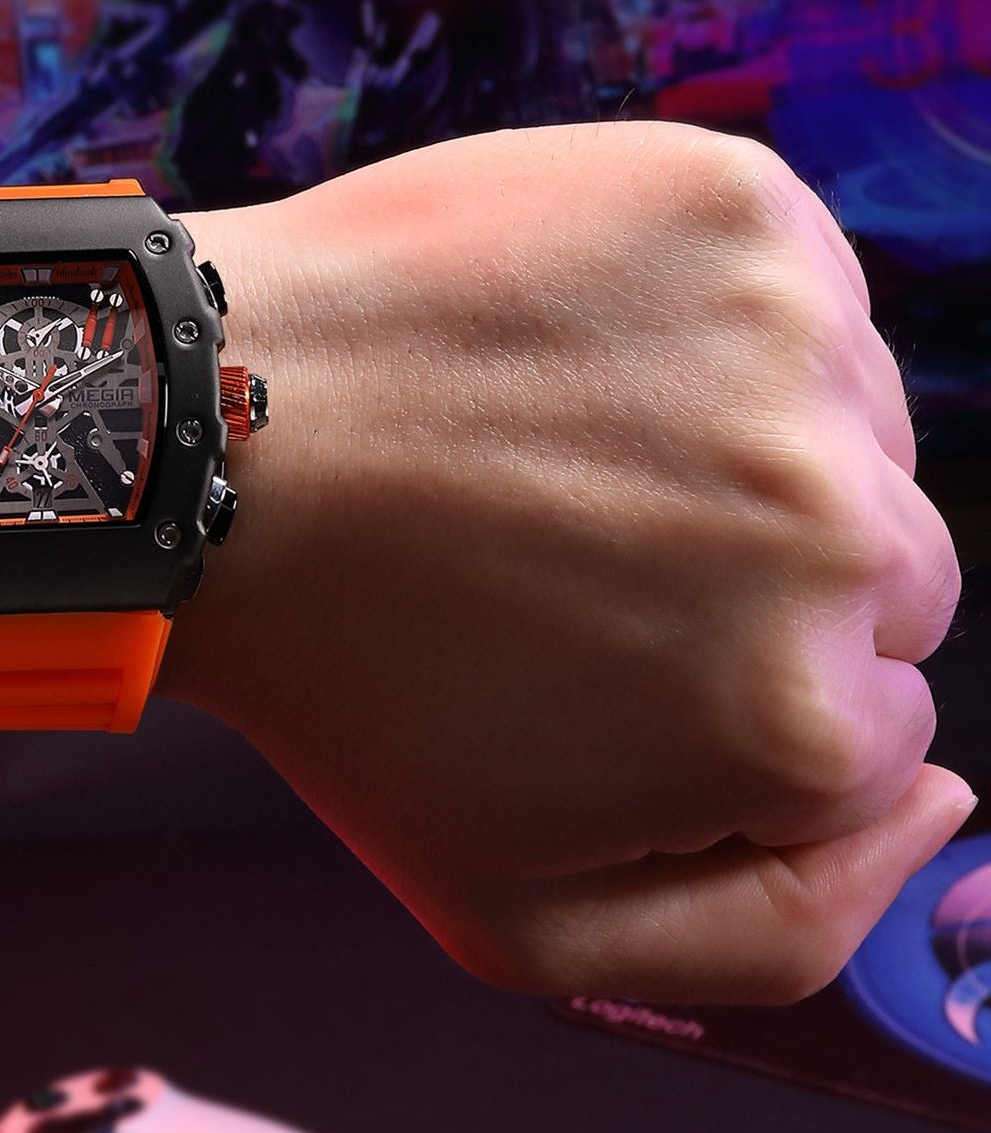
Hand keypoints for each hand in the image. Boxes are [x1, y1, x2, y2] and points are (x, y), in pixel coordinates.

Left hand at [165, 122, 967, 1003]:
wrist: (214, 443)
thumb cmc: (345, 678)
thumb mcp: (522, 916)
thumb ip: (778, 927)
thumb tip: (945, 804)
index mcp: (799, 721)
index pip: (874, 726)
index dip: (727, 694)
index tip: (596, 648)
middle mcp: (836, 530)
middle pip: (887, 573)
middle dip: (754, 574)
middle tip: (574, 542)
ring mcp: (792, 347)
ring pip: (852, 425)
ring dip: (742, 437)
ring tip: (561, 439)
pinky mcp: (734, 206)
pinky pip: (801, 290)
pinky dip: (711, 319)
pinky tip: (575, 344)